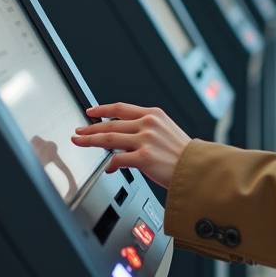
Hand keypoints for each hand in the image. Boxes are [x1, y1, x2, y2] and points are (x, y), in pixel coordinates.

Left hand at [71, 103, 190, 188]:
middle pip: (111, 123)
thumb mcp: (167, 130)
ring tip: (80, 143)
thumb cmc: (184, 154)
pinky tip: (107, 168)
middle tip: (78, 132)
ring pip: (109, 138)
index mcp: (154, 114)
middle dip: (90, 128)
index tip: (91, 112)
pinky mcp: (144, 158)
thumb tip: (125, 136)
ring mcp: (145, 140)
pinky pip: (118, 159)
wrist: (197, 167)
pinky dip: (110, 164)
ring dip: (91, 141)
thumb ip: (147, 129)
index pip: (121, 108)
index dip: (102, 109)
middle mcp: (148, 124)